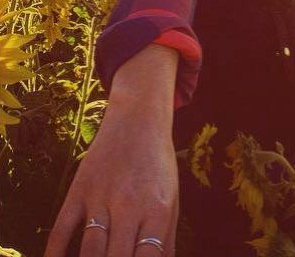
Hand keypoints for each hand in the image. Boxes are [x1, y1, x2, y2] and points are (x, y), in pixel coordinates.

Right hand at [43, 102, 178, 256]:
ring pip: (89, 250)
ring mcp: (100, 197)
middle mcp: (128, 205)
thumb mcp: (171, 198)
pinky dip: (55, 252)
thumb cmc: (158, 162)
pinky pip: (62, 227)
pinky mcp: (79, 189)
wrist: (138, 120)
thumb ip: (166, 239)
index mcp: (156, 210)